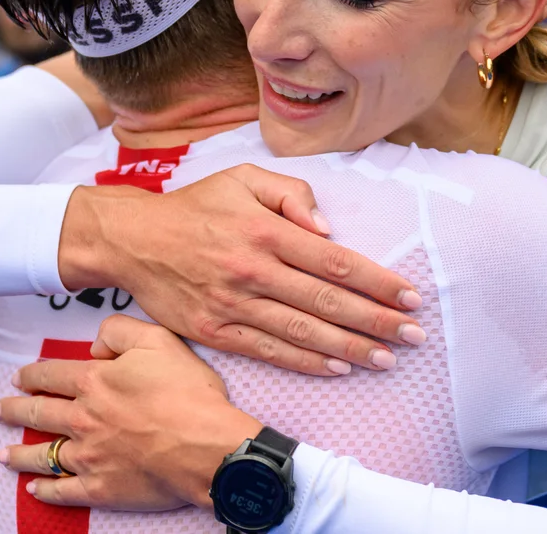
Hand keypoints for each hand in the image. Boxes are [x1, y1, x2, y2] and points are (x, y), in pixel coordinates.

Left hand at [0, 315, 260, 509]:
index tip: (20, 377)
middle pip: (38, 413)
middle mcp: (83, 419)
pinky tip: (34, 490)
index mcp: (95, 382)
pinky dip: (45, 491)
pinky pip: (63, 491)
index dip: (32, 375)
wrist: (207, 447)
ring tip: (3, 454)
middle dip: (14, 410)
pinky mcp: (101, 488)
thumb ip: (120, 332)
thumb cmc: (189, 394)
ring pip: (42, 454)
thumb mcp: (159, 341)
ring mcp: (89, 456)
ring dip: (19, 453)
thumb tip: (96, 345)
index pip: (51, 375)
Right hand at [60, 164, 424, 376]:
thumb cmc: (196, 206)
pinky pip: (269, 350)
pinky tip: (337, 368)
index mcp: (265, 231)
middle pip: (328, 301)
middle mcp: (253, 270)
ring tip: (386, 359)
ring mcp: (234, 304)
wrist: (132, 239)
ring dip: (349, 348)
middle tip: (414, 337)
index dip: (378, 283)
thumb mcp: (243, 178)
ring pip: (302, 331)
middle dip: (376, 322)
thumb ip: (291, 195)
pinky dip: (306, 362)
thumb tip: (327, 229)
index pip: (336, 262)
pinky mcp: (216, 331)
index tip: (410, 297)